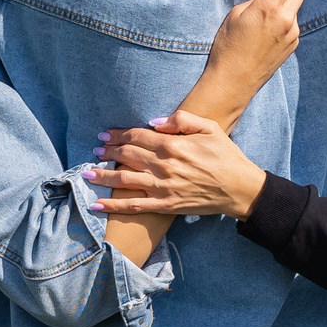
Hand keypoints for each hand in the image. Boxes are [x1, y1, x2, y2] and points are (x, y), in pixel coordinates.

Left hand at [88, 111, 269, 218]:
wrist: (240, 189)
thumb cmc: (227, 156)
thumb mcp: (209, 128)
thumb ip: (182, 119)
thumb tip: (154, 122)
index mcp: (173, 145)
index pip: (137, 136)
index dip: (118, 134)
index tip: (106, 135)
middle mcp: (163, 165)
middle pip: (127, 155)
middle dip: (108, 152)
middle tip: (96, 150)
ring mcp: (163, 187)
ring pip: (124, 179)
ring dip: (103, 176)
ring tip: (87, 174)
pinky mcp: (165, 205)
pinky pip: (133, 206)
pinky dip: (113, 205)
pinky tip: (96, 204)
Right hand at [189, 0, 318, 123]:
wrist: (232, 82)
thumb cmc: (227, 46)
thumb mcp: (237, 13)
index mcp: (271, 7)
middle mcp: (288, 19)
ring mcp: (294, 34)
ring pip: (297, 4)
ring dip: (286, 0)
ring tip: (261, 17)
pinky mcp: (294, 45)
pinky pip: (293, 21)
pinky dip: (283, 17)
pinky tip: (265, 32)